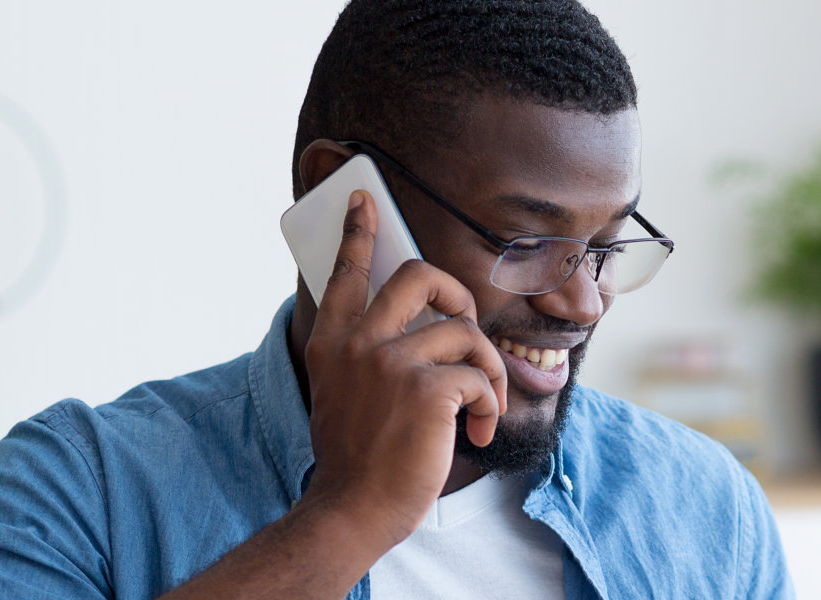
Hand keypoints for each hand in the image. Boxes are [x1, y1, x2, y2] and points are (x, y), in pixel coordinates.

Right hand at [298, 190, 508, 549]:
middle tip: (466, 324)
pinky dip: (488, 405)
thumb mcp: (342, 395)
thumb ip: (364, 357)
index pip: (344, 274)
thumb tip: (413, 330)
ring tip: (481, 406)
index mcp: (332, 344)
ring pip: (465, 331)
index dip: (357, 234)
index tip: (363, 201)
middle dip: (457, 293)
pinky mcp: (429, 389)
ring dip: (486, 370)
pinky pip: (479, 377)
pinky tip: (476, 432)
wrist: (353, 510)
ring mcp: (391, 363)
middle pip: (420, 276)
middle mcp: (358, 344)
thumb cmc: (357, 459)